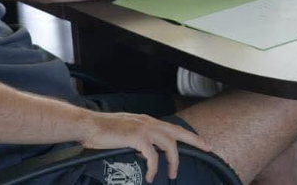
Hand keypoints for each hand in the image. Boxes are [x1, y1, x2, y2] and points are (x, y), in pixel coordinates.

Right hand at [82, 112, 211, 181]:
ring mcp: (143, 129)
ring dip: (173, 161)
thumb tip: (146, 153)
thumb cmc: (103, 131)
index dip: (188, 135)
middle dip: (195, 140)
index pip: (172, 128)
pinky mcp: (136, 137)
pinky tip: (150, 176)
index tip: (202, 142)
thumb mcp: (126, 133)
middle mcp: (148, 122)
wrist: (88, 126)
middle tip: (208, 148)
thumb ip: (139, 141)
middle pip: (178, 132)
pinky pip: (152, 155)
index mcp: (147, 121)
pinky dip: (154, 167)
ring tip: (171, 175)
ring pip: (169, 144)